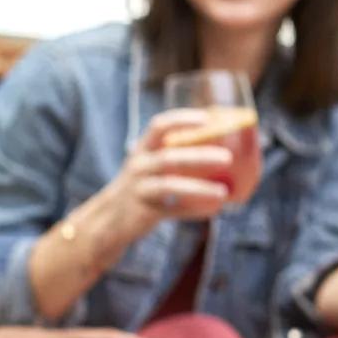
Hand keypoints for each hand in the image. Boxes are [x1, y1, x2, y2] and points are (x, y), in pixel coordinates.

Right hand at [102, 110, 234, 233]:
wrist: (109, 219)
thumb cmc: (141, 187)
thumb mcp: (149, 166)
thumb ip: (174, 155)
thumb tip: (224, 149)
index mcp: (142, 150)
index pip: (159, 126)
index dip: (183, 120)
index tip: (208, 118)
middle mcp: (138, 167)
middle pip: (169, 158)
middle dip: (199, 156)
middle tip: (228, 158)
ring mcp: (139, 191)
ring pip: (170, 187)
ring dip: (199, 188)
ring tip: (224, 192)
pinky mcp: (143, 213)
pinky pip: (172, 212)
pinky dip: (195, 211)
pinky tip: (215, 209)